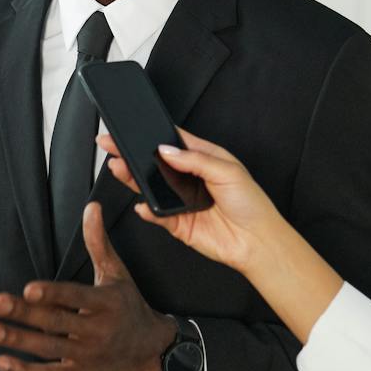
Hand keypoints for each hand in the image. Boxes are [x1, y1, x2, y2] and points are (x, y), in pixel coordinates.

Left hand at [0, 201, 177, 370]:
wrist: (151, 351)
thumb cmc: (129, 306)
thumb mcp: (117, 274)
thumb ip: (99, 243)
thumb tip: (91, 208)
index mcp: (107, 304)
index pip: (75, 298)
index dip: (52, 294)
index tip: (29, 290)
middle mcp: (98, 332)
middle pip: (56, 322)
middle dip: (25, 315)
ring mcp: (88, 357)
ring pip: (49, 349)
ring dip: (19, 341)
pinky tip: (3, 361)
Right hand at [97, 130, 287, 277]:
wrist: (257, 241)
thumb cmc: (251, 204)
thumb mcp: (227, 171)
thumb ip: (195, 159)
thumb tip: (167, 151)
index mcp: (203, 158)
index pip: (173, 141)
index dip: (153, 134)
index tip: (134, 129)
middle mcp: (189, 178)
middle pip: (155, 163)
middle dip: (133, 155)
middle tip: (113, 146)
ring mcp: (181, 200)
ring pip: (151, 187)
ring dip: (134, 179)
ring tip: (120, 168)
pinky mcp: (177, 223)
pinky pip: (155, 215)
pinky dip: (146, 210)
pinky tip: (141, 204)